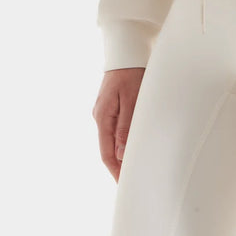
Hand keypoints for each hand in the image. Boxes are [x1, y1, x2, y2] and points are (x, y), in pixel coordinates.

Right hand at [92, 67, 145, 181]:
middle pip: (108, 149)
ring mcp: (105, 112)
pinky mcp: (111, 107)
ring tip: (134, 168)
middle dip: (119, 167)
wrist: (126, 51)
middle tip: (132, 181)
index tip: (125, 184)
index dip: (116, 170)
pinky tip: (132, 147)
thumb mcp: (131, 99)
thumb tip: (122, 154)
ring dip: (122, 155)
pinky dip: (123, 142)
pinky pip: (115, 130)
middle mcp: (101, 117)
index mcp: (103, 117)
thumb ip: (126, 126)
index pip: (107, 153)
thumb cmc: (131, 72)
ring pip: (112, 140)